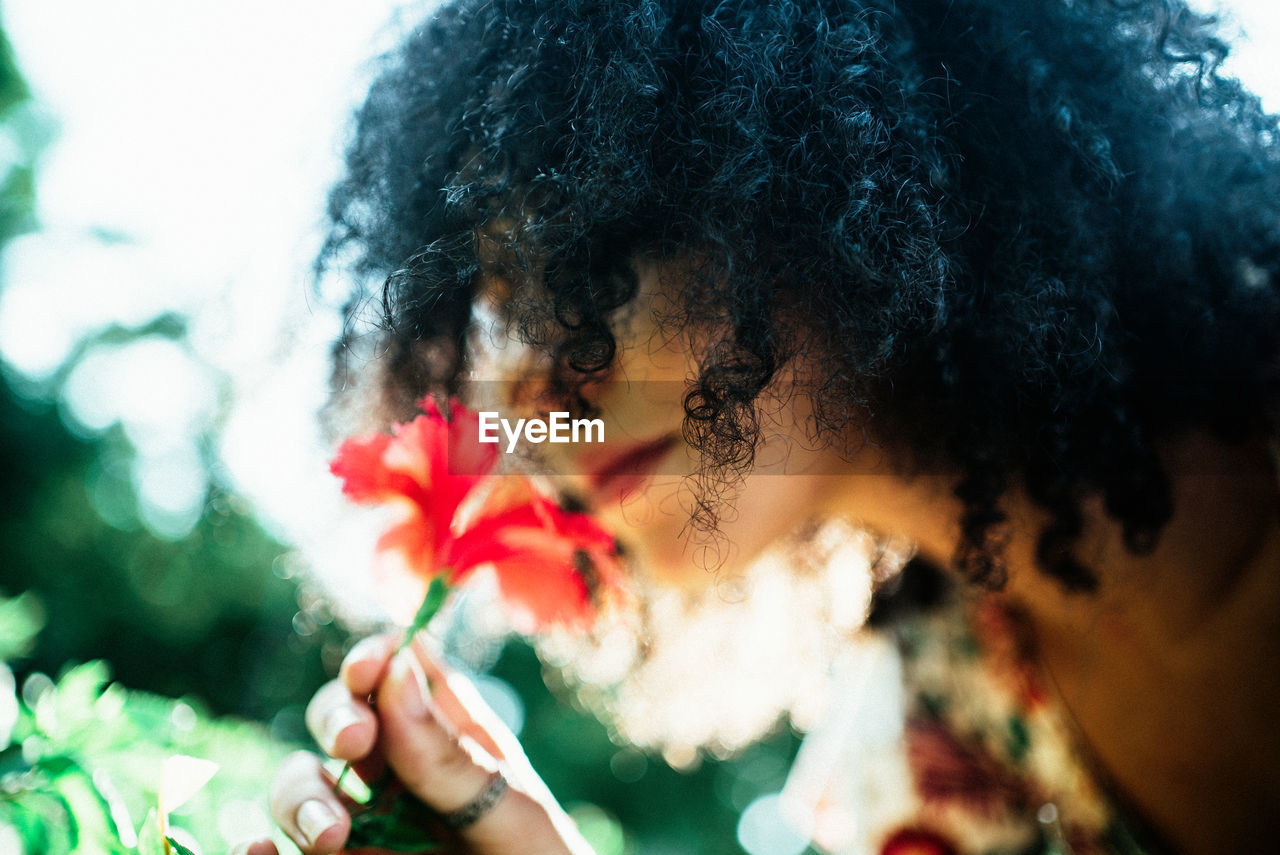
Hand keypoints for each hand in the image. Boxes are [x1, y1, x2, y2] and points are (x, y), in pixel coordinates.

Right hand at [235, 634, 594, 854]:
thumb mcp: (510, 810)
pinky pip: (284, 848)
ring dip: (300, 795)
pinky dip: (260, 845)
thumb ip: (451, 755)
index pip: (400, 670)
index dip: (375, 657)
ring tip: (330, 834)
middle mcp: (397, 767)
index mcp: (447, 731)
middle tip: (355, 739)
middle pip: (341, 717)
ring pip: (302, 783)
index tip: (368, 669)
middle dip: (336, 717)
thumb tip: (398, 667)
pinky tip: (259, 849)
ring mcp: (363, 821)